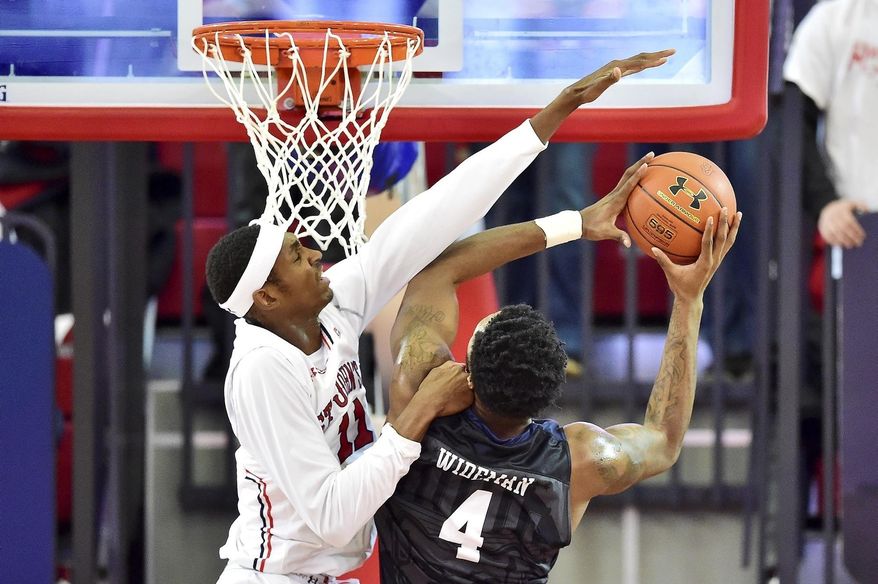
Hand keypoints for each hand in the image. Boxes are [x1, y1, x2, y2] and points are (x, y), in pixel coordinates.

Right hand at [411, 361, 472, 417]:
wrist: (429, 403)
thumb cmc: (428, 388)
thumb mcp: (435, 371)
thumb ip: (448, 366)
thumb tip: (455, 365)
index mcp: (456, 367)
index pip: (464, 368)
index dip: (461, 375)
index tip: (457, 380)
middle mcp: (464, 374)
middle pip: (470, 376)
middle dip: (465, 381)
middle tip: (457, 389)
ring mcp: (468, 385)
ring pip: (472, 386)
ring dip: (467, 389)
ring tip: (458, 395)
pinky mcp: (470, 397)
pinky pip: (471, 397)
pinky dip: (466, 399)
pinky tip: (458, 402)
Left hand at [560, 49, 676, 106]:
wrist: (576, 92)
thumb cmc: (586, 93)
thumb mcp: (597, 89)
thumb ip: (608, 80)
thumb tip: (618, 71)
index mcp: (616, 67)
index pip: (639, 62)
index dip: (653, 61)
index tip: (666, 59)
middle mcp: (617, 64)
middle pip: (641, 57)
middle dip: (658, 54)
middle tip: (674, 51)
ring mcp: (616, 67)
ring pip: (638, 60)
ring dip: (652, 58)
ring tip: (665, 57)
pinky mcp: (614, 71)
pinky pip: (632, 66)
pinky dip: (642, 64)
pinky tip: (647, 65)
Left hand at [580, 151, 654, 246]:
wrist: (578, 224)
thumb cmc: (591, 228)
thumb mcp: (605, 233)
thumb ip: (618, 237)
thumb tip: (629, 244)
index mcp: (615, 201)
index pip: (628, 185)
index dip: (638, 175)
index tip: (647, 165)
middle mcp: (614, 194)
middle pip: (628, 174)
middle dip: (640, 163)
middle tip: (652, 154)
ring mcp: (613, 194)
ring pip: (627, 177)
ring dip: (637, 168)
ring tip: (650, 161)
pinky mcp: (613, 197)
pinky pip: (626, 184)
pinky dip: (634, 178)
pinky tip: (642, 180)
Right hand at [652, 208, 741, 302]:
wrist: (692, 298)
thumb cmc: (680, 286)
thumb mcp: (671, 273)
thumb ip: (663, 260)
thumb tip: (652, 248)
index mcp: (704, 263)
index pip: (708, 244)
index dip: (710, 231)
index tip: (711, 218)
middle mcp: (714, 260)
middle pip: (723, 240)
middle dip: (725, 224)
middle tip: (726, 209)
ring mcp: (717, 260)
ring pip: (729, 242)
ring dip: (734, 228)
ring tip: (738, 214)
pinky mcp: (717, 260)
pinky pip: (726, 245)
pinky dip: (729, 234)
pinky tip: (730, 225)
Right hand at [818, 199, 867, 247]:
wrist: (828, 209)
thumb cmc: (844, 209)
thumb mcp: (852, 204)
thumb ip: (860, 206)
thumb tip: (865, 211)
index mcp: (841, 209)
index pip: (849, 221)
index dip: (856, 229)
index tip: (862, 236)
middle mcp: (832, 215)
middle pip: (842, 228)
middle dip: (850, 237)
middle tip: (858, 243)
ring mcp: (825, 222)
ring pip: (834, 233)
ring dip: (843, 240)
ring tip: (850, 245)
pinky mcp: (822, 228)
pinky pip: (827, 236)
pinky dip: (834, 241)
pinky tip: (840, 244)